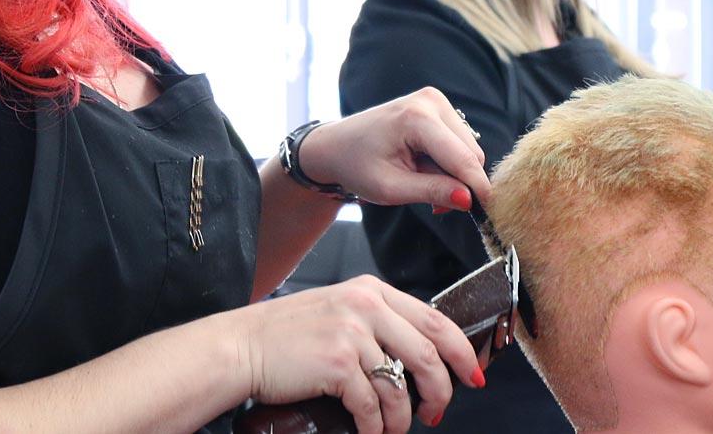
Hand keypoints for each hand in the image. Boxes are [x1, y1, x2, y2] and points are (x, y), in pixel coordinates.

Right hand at [224, 276, 483, 433]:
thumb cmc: (284, 335)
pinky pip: (372, 405)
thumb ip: (375, 322)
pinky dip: (376, 427)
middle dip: (442, 390)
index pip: (435, 319)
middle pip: (429, 353)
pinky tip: (372, 433)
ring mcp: (352, 334)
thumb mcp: (337, 310)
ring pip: (401, 385)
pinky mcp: (337, 364)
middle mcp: (366, 306)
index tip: (472, 375)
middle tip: (437, 412)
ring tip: (395, 430)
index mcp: (371, 291)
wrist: (240, 347)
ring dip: (403, 417)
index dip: (461, 352)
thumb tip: (416, 357)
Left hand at [296, 88, 489, 209]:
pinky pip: (459, 142)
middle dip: (460, 184)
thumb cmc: (356, 166)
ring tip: (421, 183)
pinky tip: (424, 168)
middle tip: (434, 206)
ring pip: (468, 149)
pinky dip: (449, 162)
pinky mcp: (438, 106)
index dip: (477, 187)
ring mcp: (435, 100)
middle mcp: (431, 101)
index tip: (487, 212)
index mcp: (416, 117)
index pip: (461, 158)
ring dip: (454, 174)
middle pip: (470, 153)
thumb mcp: (390, 188)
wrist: (336, 145)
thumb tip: (468, 200)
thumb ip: (431, 191)